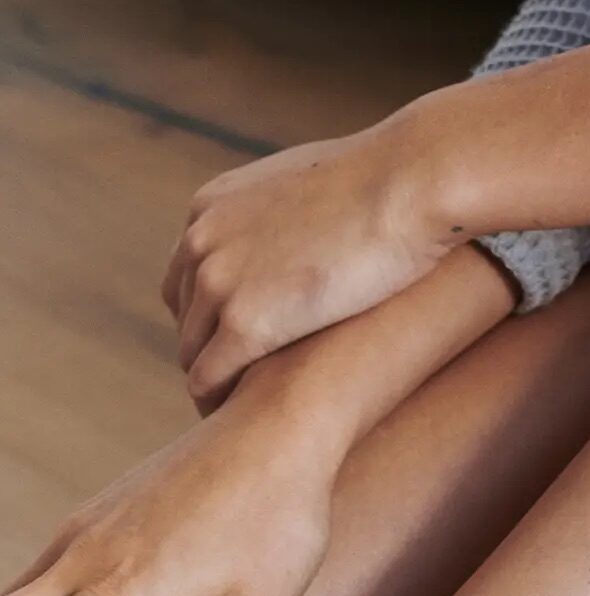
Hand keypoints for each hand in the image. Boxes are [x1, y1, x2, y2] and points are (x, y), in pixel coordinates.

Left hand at [164, 113, 455, 409]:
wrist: (411, 181)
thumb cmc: (382, 180)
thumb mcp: (305, 182)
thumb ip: (277, 213)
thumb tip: (290, 231)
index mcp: (209, 208)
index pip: (184, 279)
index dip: (210, 316)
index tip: (240, 341)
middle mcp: (201, 244)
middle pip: (185, 320)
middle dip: (211, 351)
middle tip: (246, 382)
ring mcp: (217, 284)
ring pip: (192, 356)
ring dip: (217, 382)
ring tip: (249, 405)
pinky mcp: (244, 325)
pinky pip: (207, 382)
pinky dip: (218, 403)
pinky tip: (246, 416)